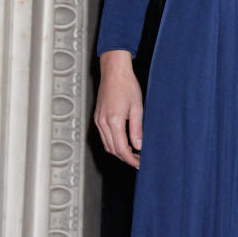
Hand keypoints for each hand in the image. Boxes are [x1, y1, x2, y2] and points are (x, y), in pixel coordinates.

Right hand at [94, 50, 143, 167]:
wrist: (114, 72)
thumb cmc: (127, 86)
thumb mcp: (137, 108)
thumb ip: (137, 129)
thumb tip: (138, 146)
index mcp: (113, 121)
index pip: (121, 148)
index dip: (131, 159)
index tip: (140, 163)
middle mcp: (103, 122)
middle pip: (112, 149)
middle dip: (126, 158)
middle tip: (139, 161)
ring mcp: (98, 120)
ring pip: (107, 145)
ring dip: (119, 152)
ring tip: (133, 154)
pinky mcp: (98, 118)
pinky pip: (104, 137)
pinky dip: (113, 143)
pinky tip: (123, 143)